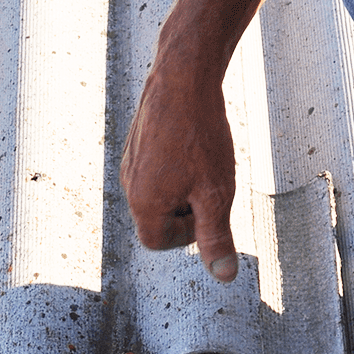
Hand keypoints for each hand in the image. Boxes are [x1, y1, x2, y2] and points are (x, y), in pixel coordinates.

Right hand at [121, 65, 239, 281]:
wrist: (183, 78)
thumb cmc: (200, 136)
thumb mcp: (217, 194)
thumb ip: (217, 238)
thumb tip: (224, 276)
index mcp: (144, 204)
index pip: (158, 243)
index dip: (187, 236)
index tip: (209, 211)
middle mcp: (129, 186)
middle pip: (156, 219)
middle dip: (186, 210)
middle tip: (211, 185)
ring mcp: (130, 163)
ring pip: (157, 193)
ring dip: (182, 188)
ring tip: (203, 161)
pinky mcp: (136, 143)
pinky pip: (154, 169)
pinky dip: (175, 166)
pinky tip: (193, 144)